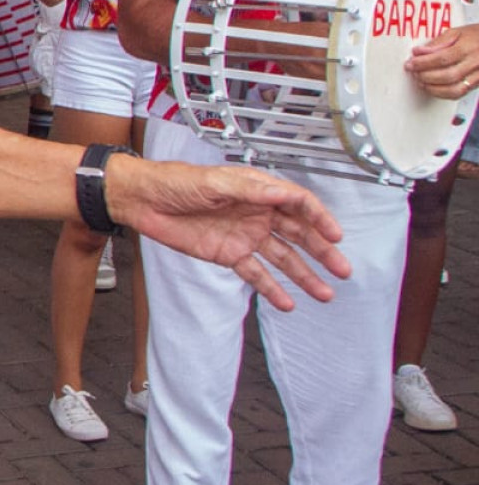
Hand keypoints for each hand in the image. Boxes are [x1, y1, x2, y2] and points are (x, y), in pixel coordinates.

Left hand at [108, 154, 348, 310]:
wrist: (142, 199)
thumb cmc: (174, 181)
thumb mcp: (215, 181)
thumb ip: (251, 190)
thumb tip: (285, 193)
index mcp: (257, 190)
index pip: (298, 204)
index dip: (319, 219)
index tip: (335, 236)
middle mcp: (255, 213)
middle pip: (298, 234)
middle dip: (321, 252)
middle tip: (343, 270)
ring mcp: (243, 235)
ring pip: (282, 258)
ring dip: (303, 275)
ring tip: (324, 293)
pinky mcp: (227, 254)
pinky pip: (255, 273)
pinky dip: (271, 288)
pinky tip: (288, 303)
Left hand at [404, 23, 478, 99]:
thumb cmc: (476, 36)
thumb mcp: (457, 32)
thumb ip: (438, 42)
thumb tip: (419, 52)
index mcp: (468, 48)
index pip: (442, 58)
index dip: (423, 63)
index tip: (410, 63)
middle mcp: (475, 64)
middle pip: (448, 76)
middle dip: (426, 76)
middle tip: (414, 72)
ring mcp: (478, 76)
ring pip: (454, 89)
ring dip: (433, 88)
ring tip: (421, 81)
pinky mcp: (477, 84)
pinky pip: (459, 94)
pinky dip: (443, 94)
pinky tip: (433, 88)